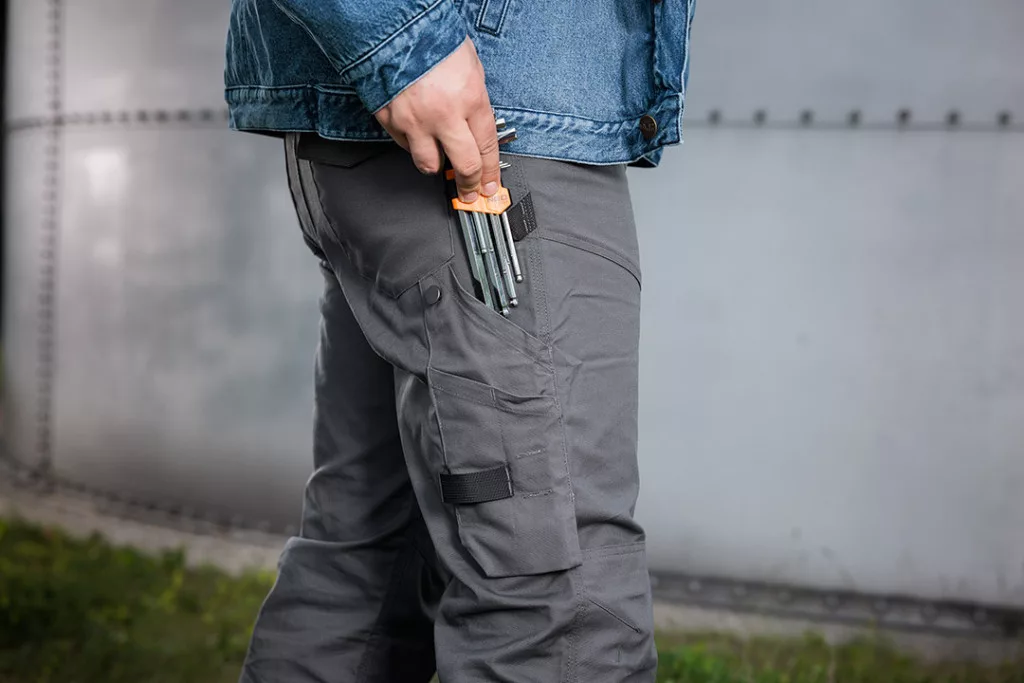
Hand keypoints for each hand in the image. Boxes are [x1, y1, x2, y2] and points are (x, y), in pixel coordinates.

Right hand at [374, 38, 499, 202]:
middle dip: (469, 184)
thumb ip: (474, 101)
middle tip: (469, 191)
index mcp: (470, 98)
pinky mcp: (390, 121)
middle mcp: (444, 115)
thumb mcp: (469, 66)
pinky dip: (412, 143)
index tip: (490, 185)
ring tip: (438, 155)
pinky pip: (404, 145)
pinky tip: (416, 132)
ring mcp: (415, 121)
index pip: (487, 147)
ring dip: (436, 163)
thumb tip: (477, 128)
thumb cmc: (432, 39)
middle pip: (464, 165)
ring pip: (429, 164)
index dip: (490, 172)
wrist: (391, 27)